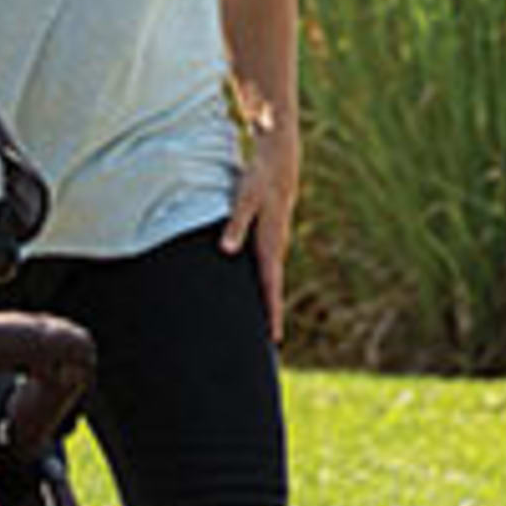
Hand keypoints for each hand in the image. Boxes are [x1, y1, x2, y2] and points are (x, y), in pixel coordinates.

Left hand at [222, 128, 298, 342]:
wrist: (279, 162)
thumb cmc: (259, 181)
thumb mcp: (244, 200)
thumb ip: (235, 225)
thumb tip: (226, 250)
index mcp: (270, 245)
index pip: (271, 287)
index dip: (271, 313)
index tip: (273, 337)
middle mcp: (276, 249)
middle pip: (273, 290)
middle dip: (272, 316)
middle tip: (270, 343)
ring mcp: (274, 244)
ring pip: (271, 280)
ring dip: (268, 302)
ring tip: (265, 325)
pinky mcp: (270, 237)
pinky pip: (268, 269)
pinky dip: (266, 285)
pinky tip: (259, 292)